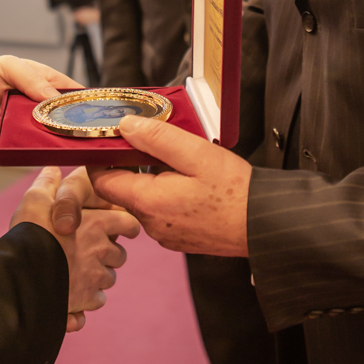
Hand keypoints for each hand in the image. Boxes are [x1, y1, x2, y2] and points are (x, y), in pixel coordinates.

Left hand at [0, 56, 82, 154]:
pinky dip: (8, 140)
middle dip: (65, 127)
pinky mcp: (9, 147)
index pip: (73, 96)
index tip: (93, 111)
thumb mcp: (8, 66)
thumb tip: (53, 96)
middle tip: (63, 125)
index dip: (84, 104)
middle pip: (64, 124)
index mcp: (45, 87)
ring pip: (44, 141)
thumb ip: (31, 78)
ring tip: (22, 123)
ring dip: (35, 134)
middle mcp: (40, 112)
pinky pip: (16, 151)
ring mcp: (26, 131)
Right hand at [11, 166, 139, 331]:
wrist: (19, 276)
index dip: (126, 225)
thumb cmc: (29, 235)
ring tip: (80, 272)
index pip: (129, 223)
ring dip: (99, 276)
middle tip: (93, 252)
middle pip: (119, 254)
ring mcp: (95, 277)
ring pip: (109, 278)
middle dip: (110, 254)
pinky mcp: (86, 300)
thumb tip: (54, 170)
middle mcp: (101, 250)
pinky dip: (89, 299)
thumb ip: (48, 184)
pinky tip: (75, 295)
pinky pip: (96, 300)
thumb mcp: (35, 200)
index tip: (121, 228)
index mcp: (96, 223)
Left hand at [90, 114, 250, 256]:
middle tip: (152, 140)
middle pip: (123, 189)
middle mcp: (150, 223)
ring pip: (144, 200)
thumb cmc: (234, 190)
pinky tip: (190, 182)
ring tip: (178, 159)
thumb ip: (157, 138)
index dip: (101, 158)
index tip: (112, 138)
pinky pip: (161, 212)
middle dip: (132, 164)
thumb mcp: (196, 153)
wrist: (263, 225)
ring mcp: (164, 234)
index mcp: (148, 202)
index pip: (102, 181)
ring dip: (152, 179)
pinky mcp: (179, 238)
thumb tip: (125, 126)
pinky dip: (167, 194)